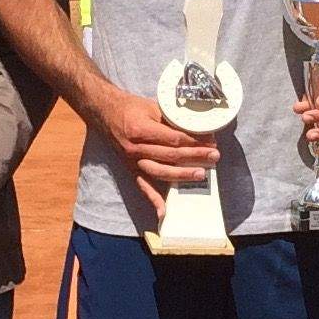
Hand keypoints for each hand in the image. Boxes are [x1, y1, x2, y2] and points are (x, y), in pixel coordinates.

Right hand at [100, 89, 219, 198]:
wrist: (105, 113)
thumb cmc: (130, 107)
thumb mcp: (151, 106)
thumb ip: (170, 119)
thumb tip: (195, 128)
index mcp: (141, 129)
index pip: (173, 139)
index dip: (194, 141)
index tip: (210, 140)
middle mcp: (135, 148)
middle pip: (170, 156)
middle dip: (195, 156)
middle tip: (214, 156)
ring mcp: (132, 161)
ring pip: (160, 172)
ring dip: (182, 175)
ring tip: (201, 174)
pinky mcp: (130, 169)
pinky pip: (142, 186)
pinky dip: (153, 200)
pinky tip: (163, 211)